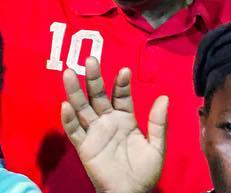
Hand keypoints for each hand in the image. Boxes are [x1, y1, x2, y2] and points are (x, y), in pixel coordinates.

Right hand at [61, 58, 167, 192]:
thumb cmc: (144, 172)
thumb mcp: (156, 147)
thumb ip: (158, 123)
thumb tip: (165, 97)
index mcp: (125, 119)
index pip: (121, 96)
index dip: (121, 83)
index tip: (124, 70)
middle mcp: (107, 121)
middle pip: (97, 95)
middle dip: (94, 78)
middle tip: (91, 59)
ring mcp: (94, 132)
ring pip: (82, 108)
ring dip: (75, 91)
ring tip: (69, 73)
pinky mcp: (83, 146)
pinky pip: (73, 131)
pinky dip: (68, 119)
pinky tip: (65, 105)